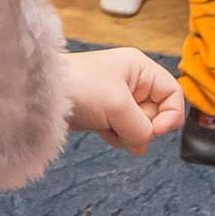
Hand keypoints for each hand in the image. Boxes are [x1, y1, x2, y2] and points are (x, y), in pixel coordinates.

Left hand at [61, 47, 186, 155]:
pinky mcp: (105, 113)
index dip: (170, 115)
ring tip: (108, 126)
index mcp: (140, 68)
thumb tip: (142, 146)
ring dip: (127, 133)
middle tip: (123, 125)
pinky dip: (115, 136)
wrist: (41, 94)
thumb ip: (141, 129)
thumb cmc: (78, 86)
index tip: (155, 130)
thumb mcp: (118, 106)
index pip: (173, 94)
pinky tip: (99, 129)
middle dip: (143, 126)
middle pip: (157, 114)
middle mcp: (132, 81)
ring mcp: (118, 98)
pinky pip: (123, 132)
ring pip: (140, 126)